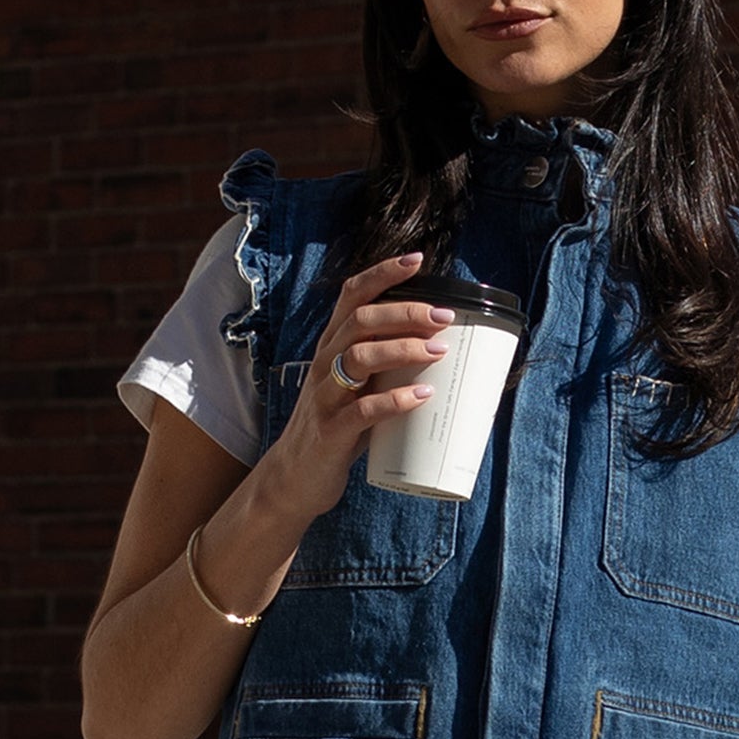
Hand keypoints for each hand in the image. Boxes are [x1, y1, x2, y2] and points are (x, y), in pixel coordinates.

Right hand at [260, 251, 455, 525]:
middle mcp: (324, 364)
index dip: (382, 274)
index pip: (352, 296)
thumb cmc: (334, 428)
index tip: (417, 261)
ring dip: (403, 350)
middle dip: (405, 313)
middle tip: (444, 318)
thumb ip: (383, 367)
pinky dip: (394, 401)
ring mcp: (325, 396)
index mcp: (331, 347)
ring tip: (438, 353)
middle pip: (360, 321)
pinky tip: (421, 397)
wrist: (294, 477)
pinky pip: (362, 411)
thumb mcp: (355, 387)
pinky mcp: (330, 432)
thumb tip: (441, 351)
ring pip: (359, 357)